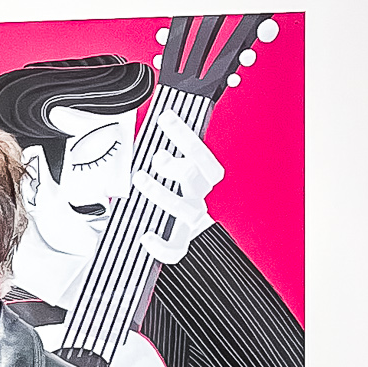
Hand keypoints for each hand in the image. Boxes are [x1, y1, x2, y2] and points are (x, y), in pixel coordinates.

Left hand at [134, 115, 221, 268]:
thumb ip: (182, 148)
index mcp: (209, 174)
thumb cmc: (198, 186)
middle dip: (172, 164)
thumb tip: (165, 122)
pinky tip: (147, 237)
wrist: (227, 223)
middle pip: (192, 175)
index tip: (165, 118)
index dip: (182, 134)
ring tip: (140, 178)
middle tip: (157, 158)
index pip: (200, 151)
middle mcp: (205, 194)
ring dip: (159, 193)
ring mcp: (196, 216)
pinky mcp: (186, 238)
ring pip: (183, 208)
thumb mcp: (193, 163)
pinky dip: (161, 246)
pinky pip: (177, 249)